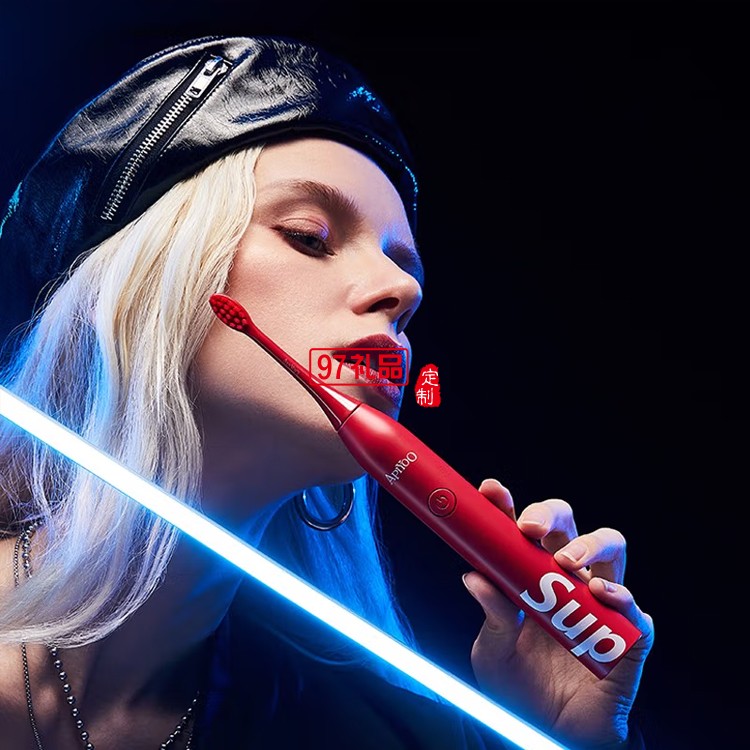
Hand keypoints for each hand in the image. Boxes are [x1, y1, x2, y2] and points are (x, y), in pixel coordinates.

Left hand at [463, 479, 653, 748]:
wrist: (547, 736)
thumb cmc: (519, 688)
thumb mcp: (492, 651)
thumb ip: (490, 615)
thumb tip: (472, 576)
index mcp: (529, 576)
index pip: (522, 529)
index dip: (507, 505)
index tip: (490, 491)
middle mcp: (566, 580)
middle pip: (568, 524)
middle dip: (549, 513)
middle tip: (529, 529)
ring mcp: (599, 604)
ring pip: (610, 548)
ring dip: (589, 544)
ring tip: (565, 561)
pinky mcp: (627, 637)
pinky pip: (634, 610)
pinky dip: (621, 597)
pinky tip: (601, 595)